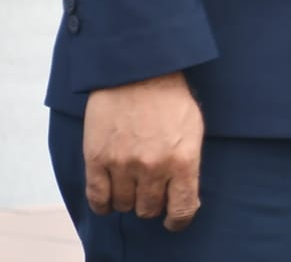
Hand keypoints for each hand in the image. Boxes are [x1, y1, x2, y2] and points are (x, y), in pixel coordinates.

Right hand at [82, 72, 203, 231]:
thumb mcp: (193, 128)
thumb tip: (184, 193)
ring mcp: (123, 165)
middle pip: (149, 209)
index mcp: (183, 160)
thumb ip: (188, 162)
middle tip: (151, 192)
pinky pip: (97, 199)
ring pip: (124, 206)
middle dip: (152, 205)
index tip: (174, 220)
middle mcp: (153, 167)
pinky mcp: (97, 160)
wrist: (138, 70)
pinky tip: (109, 198)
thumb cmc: (170, 97)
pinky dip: (103, 204)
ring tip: (131, 186)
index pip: (182, 209)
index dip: (178, 220)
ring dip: (128, 200)